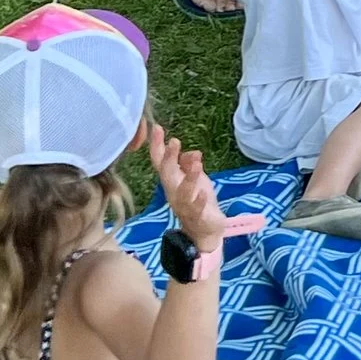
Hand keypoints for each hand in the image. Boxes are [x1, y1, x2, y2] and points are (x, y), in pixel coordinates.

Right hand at [148, 123, 228, 253]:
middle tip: (174, 141)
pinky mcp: (199, 217)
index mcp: (172, 181)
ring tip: (196, 163)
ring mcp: (185, 206)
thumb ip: (189, 164)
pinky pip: (197, 209)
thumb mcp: (194, 178)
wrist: (204, 231)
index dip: (157, 146)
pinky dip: (199, 200)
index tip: (156, 128)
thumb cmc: (197, 200)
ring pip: (183, 192)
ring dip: (189, 177)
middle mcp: (174, 192)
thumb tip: (191, 152)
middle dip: (169, 158)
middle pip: (167, 174)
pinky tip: (204, 192)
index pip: (160, 161)